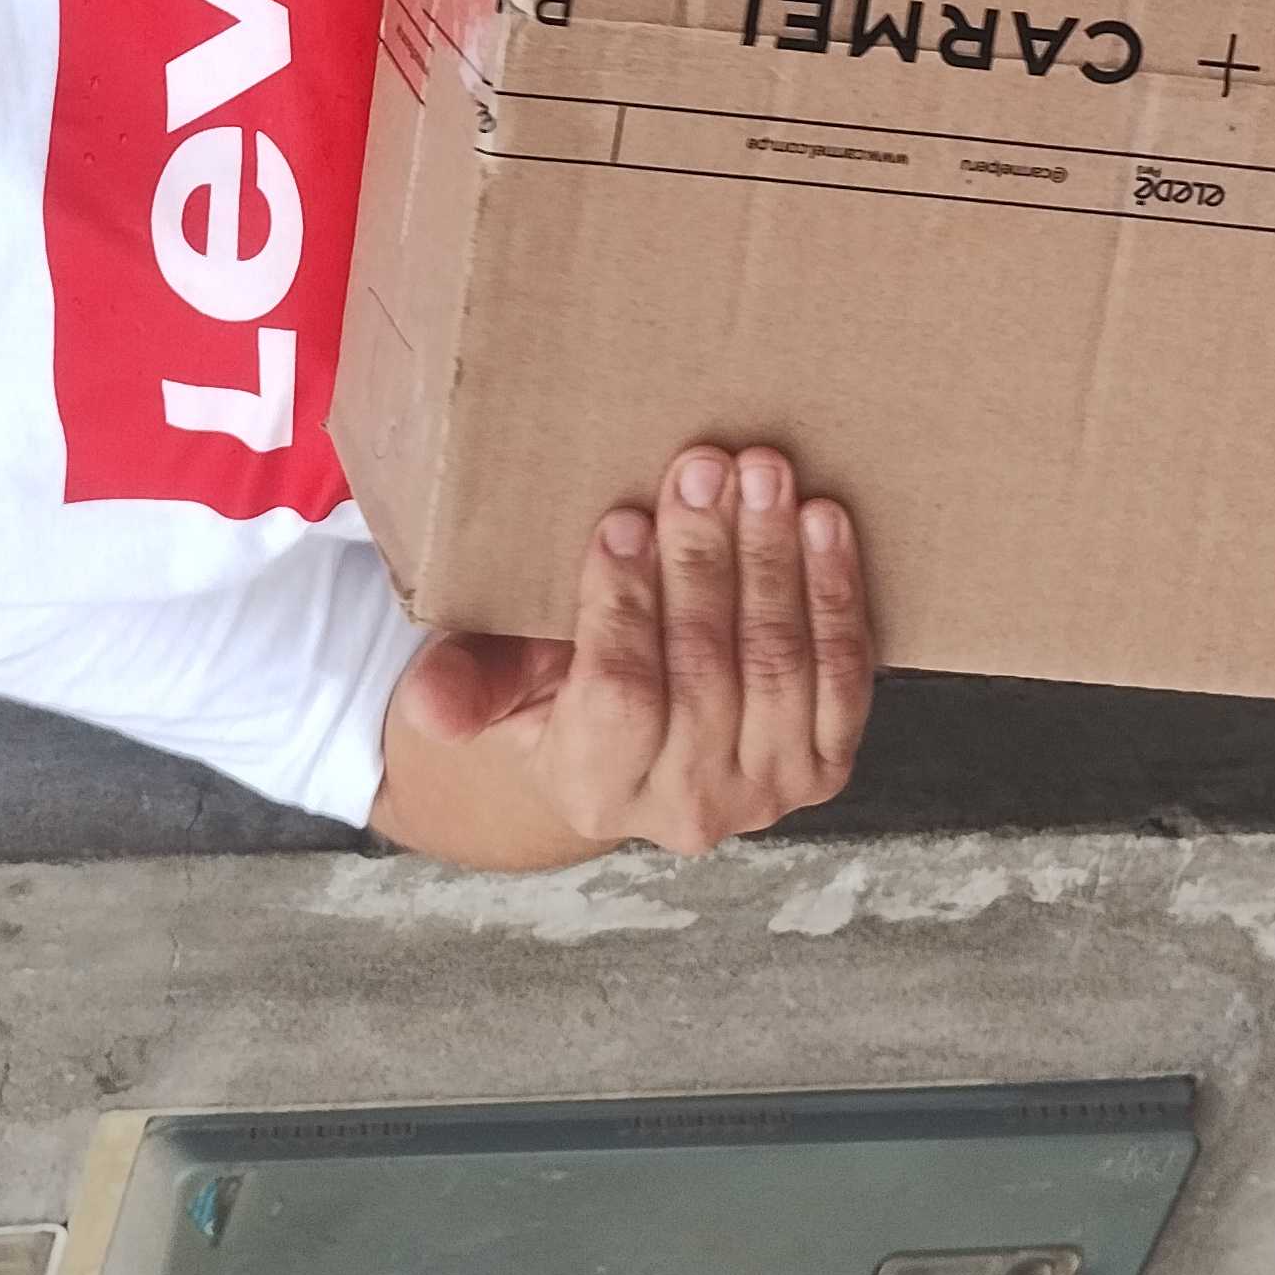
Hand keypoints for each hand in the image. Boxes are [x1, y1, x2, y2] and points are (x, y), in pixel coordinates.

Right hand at [392, 443, 872, 858]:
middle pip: (705, 671)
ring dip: (774, 559)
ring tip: (761, 476)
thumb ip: (470, 682)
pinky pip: (843, 672)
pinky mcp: (827, 761)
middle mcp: (688, 807)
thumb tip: (430, 706)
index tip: (621, 523)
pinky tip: (822, 522)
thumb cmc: (560, 690)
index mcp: (597, 790)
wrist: (642, 742)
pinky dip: (835, 592)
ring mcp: (768, 789)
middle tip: (701, 468)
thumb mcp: (501, 682)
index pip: (618, 696)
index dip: (623, 608)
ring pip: (778, 663)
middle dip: (704, 558)